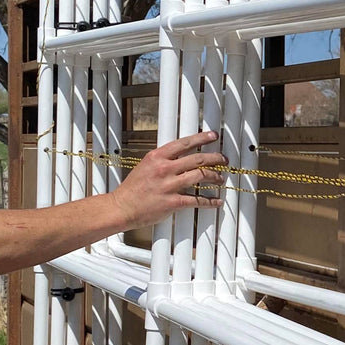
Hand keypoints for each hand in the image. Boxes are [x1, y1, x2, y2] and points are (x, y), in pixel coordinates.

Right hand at [110, 133, 227, 227]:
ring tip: (220, 178)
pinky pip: (196, 200)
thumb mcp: (145, 166)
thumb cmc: (133, 189)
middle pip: (197, 159)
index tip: (213, 136)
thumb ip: (162, 160)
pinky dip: (210, 201)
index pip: (184, 143)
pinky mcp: (172, 202)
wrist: (122, 208)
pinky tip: (217, 202)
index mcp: (157, 157)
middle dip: (215, 158)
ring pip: (200, 176)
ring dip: (214, 177)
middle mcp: (164, 168)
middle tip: (223, 160)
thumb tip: (180, 156)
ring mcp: (169, 185)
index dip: (201, 138)